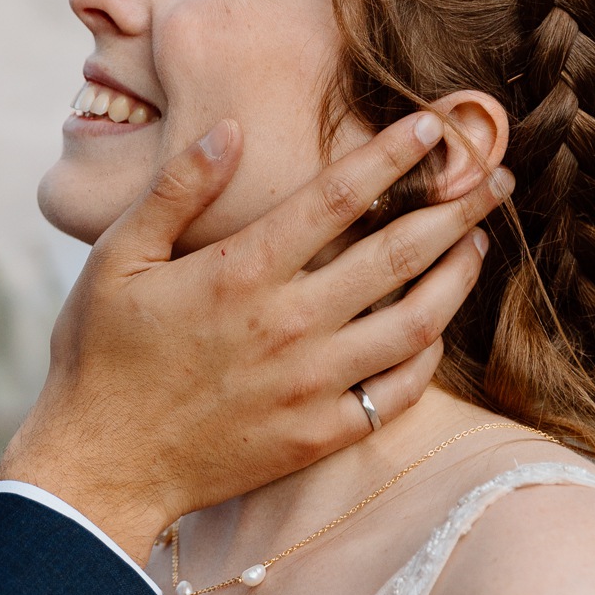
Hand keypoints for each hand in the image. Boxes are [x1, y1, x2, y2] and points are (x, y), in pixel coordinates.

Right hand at [0, 112, 510, 564]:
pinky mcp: (319, 435)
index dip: (392, 156)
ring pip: (415, 322)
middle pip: (398, 253)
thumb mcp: (116, 257)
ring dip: (457, 277)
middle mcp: (288, 324)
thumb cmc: (99, 355)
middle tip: (495, 177)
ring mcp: (310, 384)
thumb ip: (176, 189)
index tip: (433, 127)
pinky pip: (397, 392)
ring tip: (480, 244)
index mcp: (240, 271)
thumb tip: (230, 130)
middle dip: (456, 208)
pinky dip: (428, 355)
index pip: (337, 196)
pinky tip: (437, 328)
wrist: (99, 467)